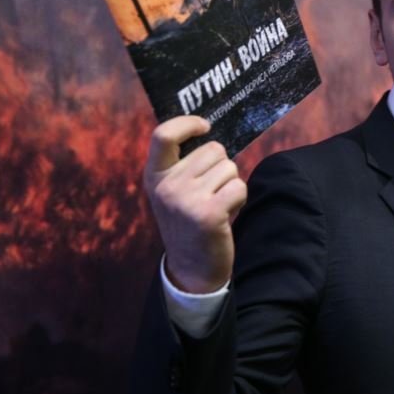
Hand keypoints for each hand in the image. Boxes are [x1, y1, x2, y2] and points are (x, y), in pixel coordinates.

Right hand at [142, 116, 246, 293]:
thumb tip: (209, 130)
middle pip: (214, 149)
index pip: (163, 135)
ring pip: (230, 168)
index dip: (187, 123)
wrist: (192, 270)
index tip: (205, 127)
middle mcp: (166, 186)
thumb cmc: (190, 222)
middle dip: (221, 167)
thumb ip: (185, 164)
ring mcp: (185, 200)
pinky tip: (226, 214)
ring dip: (231, 184)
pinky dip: (240, 198)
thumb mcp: (174, 192)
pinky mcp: (208, 214)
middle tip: (211, 194)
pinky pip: (239, 186)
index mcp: (154, 177)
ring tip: (217, 205)